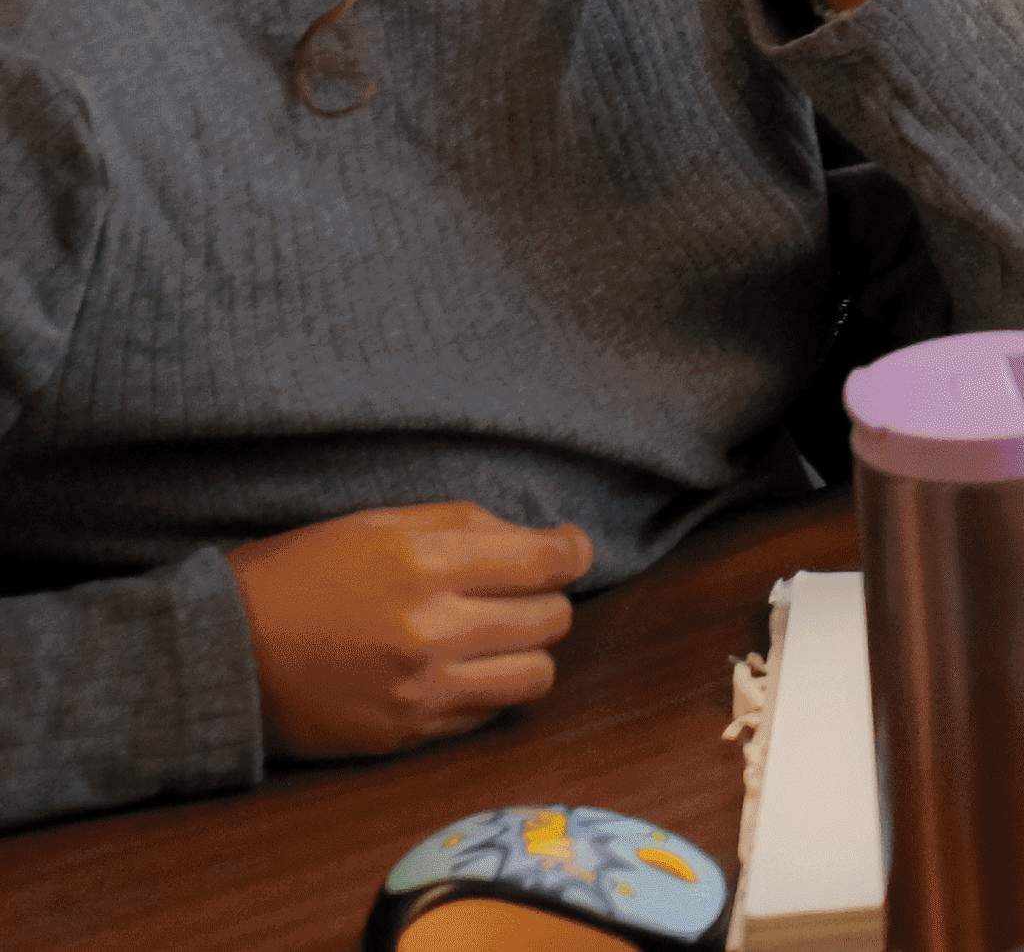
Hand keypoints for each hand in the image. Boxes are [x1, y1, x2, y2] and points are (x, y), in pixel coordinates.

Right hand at [226, 502, 591, 759]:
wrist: (216, 656)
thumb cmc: (293, 577)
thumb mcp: (372, 525)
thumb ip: (460, 524)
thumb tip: (531, 536)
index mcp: (422, 564)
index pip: (546, 561)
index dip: (572, 552)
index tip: (569, 549)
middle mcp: (430, 630)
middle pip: (552, 619)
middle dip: (546, 599)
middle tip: (518, 593)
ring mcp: (420, 690)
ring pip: (536, 675)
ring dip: (528, 651)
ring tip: (498, 638)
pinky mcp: (406, 734)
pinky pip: (488, 713)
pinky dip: (488, 689)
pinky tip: (459, 670)